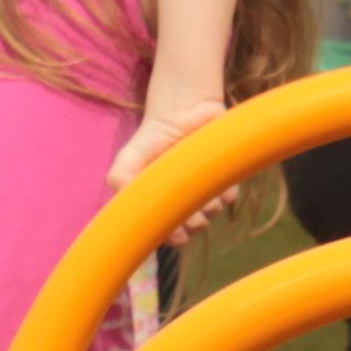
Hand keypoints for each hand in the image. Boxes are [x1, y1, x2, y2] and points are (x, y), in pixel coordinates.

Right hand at [109, 95, 247, 242]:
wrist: (180, 113)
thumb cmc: (151, 140)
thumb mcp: (127, 161)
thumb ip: (120, 184)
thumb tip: (129, 215)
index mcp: (162, 207)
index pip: (172, 237)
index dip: (174, 236)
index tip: (173, 229)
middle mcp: (186, 205)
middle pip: (195, 227)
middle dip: (191, 218)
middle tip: (182, 196)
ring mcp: (206, 193)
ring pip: (212, 213)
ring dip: (205, 199)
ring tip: (191, 174)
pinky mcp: (225, 180)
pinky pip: (229, 196)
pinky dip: (220, 186)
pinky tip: (206, 169)